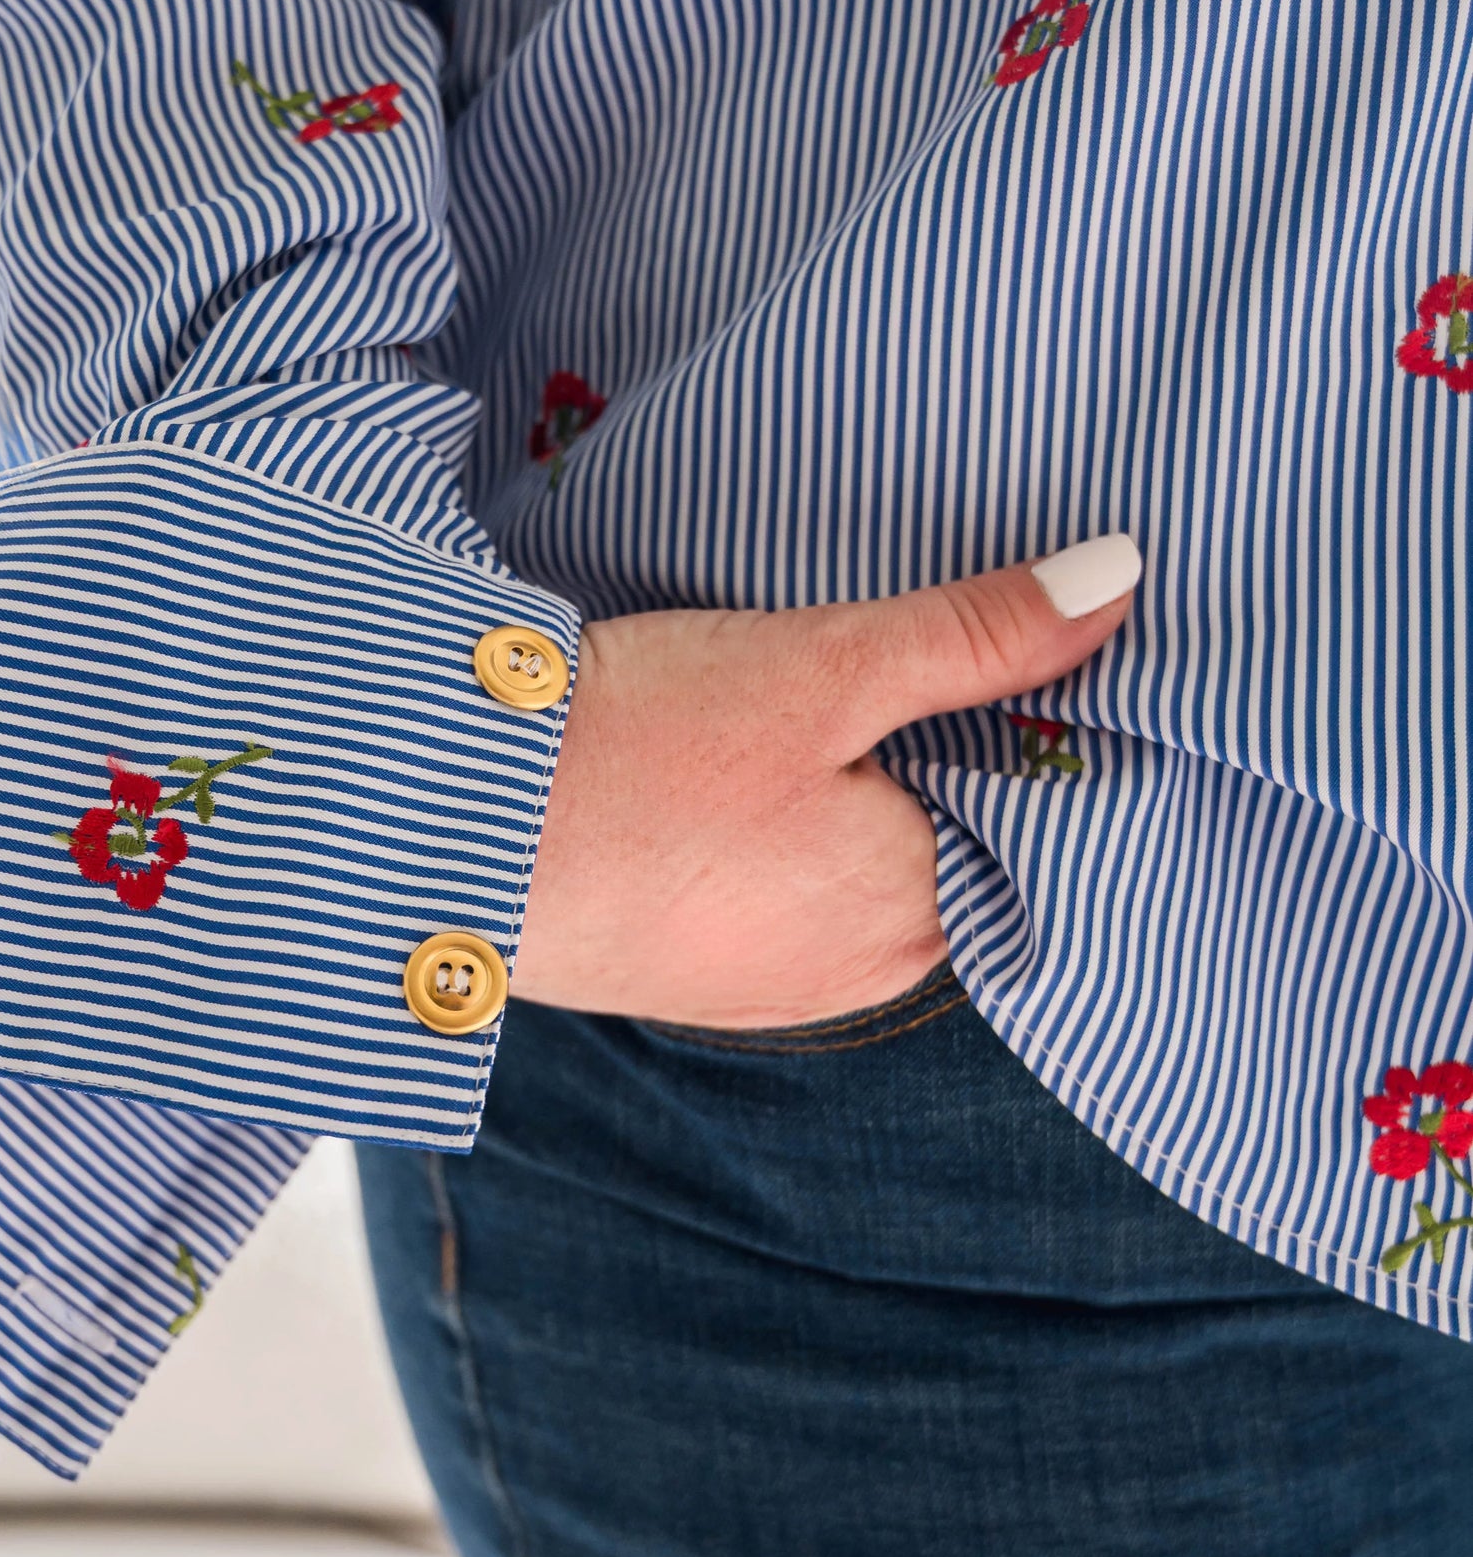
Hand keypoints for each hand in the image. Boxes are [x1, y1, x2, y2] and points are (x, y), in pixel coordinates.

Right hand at [511, 536, 1140, 1029]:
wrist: (437, 835)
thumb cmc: (635, 757)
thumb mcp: (823, 667)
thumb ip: (977, 633)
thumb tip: (1120, 580)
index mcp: (921, 912)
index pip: (1036, 811)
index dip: (1029, 719)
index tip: (1010, 640)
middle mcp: (858, 970)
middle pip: (945, 832)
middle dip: (932, 747)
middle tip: (893, 641)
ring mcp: (765, 976)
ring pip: (851, 853)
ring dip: (843, 781)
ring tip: (796, 690)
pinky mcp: (684, 961)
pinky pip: (769, 879)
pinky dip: (767, 819)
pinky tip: (721, 757)